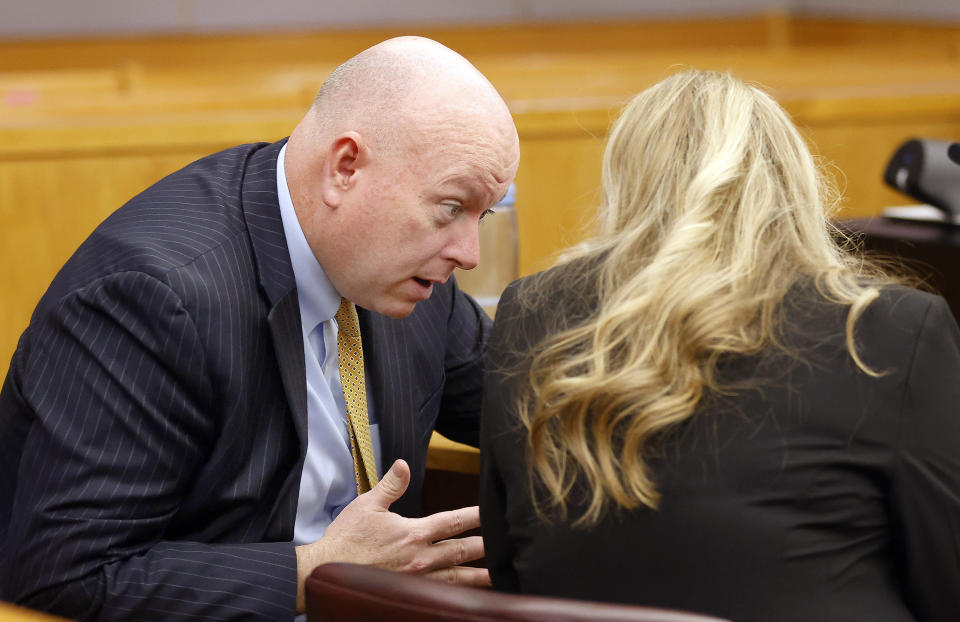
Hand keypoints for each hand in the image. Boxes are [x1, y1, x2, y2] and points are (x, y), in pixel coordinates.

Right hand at [294, 459, 488, 612]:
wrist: (325, 571)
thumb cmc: (346, 538)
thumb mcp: (368, 504)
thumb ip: (391, 485)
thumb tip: (404, 464)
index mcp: (414, 533)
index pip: (454, 521)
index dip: (476, 515)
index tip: (491, 512)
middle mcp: (421, 558)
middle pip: (462, 551)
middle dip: (485, 547)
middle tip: (507, 546)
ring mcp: (417, 581)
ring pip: (456, 578)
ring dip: (478, 576)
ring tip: (497, 577)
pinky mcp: (408, 595)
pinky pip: (439, 595)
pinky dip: (455, 595)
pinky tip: (465, 597)